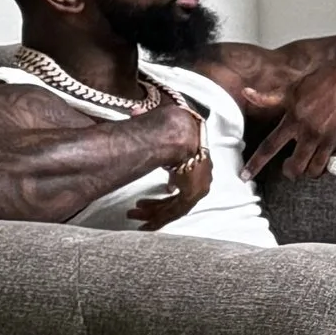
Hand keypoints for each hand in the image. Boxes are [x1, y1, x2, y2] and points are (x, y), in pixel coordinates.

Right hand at [131, 105, 210, 228]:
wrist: (182, 132)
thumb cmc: (173, 125)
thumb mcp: (162, 127)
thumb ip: (150, 125)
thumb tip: (136, 112)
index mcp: (199, 162)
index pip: (184, 182)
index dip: (170, 189)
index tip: (159, 192)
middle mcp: (202, 179)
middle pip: (178, 199)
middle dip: (155, 205)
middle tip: (136, 209)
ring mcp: (199, 188)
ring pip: (173, 208)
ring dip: (152, 213)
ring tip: (132, 214)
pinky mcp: (191, 195)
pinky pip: (172, 213)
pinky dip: (157, 218)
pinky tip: (143, 222)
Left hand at [245, 52, 335, 180]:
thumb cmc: (323, 81)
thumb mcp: (293, 89)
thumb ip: (269, 98)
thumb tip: (246, 93)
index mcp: (294, 120)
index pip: (269, 147)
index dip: (255, 164)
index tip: (244, 176)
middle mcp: (310, 133)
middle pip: (295, 167)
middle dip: (290, 172)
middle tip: (290, 168)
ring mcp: (330, 140)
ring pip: (316, 170)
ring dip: (310, 170)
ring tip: (309, 163)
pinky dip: (332, 155)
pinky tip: (332, 145)